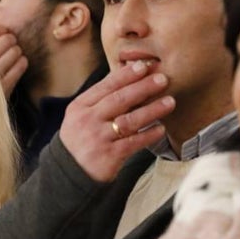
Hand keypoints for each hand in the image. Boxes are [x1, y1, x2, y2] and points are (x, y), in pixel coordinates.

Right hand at [58, 61, 174, 182]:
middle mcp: (88, 120)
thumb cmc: (81, 138)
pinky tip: (161, 129)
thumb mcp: (81, 116)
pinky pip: (133, 143)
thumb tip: (127, 76)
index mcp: (80, 107)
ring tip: (170, 102)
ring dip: (151, 110)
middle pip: (118, 100)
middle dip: (142, 88)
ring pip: (129, 121)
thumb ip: (100, 99)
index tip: (143, 66)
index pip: (105, 87)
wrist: (69, 171)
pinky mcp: (109, 155)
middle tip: (162, 79)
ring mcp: (98, 138)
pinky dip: (148, 135)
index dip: (125, 76)